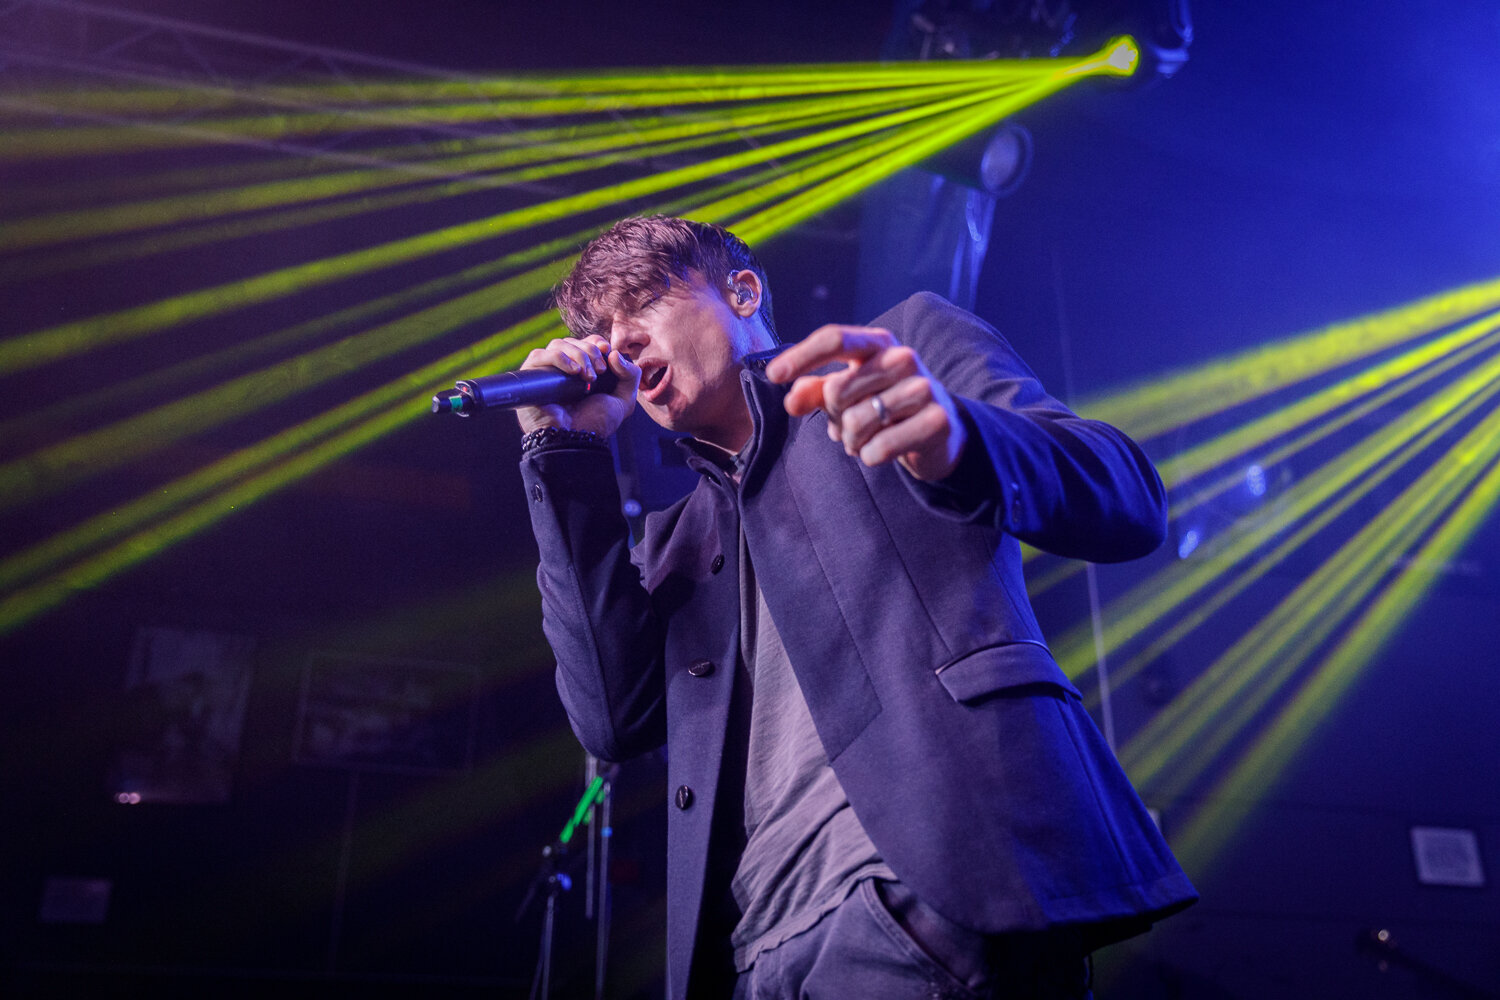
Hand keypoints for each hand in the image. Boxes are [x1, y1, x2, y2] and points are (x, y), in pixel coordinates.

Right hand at [514, 334, 640, 437]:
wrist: (574, 439)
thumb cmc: (595, 424)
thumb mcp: (623, 401)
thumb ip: (630, 375)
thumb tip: (614, 353)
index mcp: (580, 370)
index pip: (583, 342)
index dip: (594, 341)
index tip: (606, 350)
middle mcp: (561, 369)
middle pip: (572, 342)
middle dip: (590, 352)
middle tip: (599, 372)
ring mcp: (545, 372)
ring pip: (557, 345)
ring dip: (577, 355)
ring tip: (587, 377)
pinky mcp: (530, 376)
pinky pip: (539, 355)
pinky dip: (558, 358)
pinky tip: (573, 371)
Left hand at [765, 325, 966, 480]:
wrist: (938, 430)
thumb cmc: (884, 405)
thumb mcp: (847, 394)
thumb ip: (815, 391)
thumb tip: (792, 399)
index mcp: (878, 343)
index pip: (835, 338)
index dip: (801, 356)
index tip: (773, 376)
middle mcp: (903, 358)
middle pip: (837, 389)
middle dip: (833, 416)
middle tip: (849, 423)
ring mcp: (924, 388)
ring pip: (855, 422)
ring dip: (851, 440)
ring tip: (866, 437)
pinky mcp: (937, 420)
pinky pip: (879, 448)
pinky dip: (871, 456)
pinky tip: (883, 450)